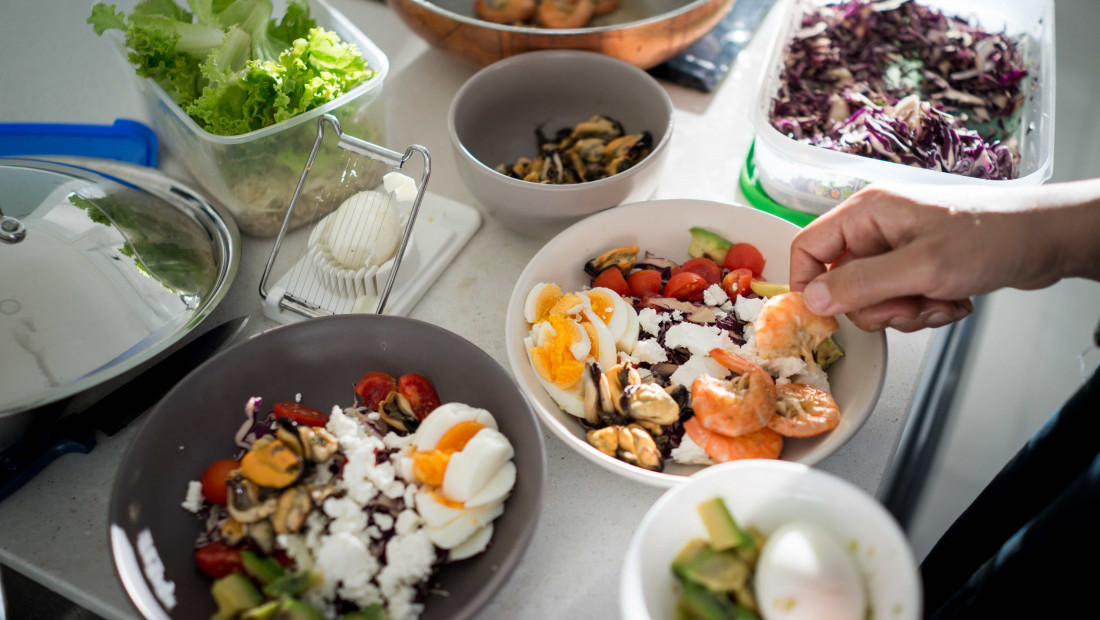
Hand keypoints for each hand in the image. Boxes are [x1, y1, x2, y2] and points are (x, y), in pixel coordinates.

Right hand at [788, 181, 1099, 331]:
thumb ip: (861, 284)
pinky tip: (954, 300)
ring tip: (941, 299)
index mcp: (866, 213)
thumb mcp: (920, 268)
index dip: (809, 285)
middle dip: (877, 306)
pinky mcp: (918, 266)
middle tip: (910, 304)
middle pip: (841, 283)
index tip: (827, 315)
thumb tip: (811, 300)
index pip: (808, 248)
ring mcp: (898, 248)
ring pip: (873, 299)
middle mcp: (876, 228)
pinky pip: (901, 301)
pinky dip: (926, 309)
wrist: (1048, 240)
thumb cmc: (990, 238)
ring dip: (906, 312)